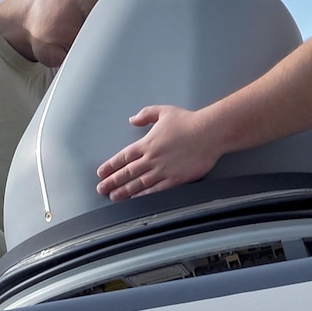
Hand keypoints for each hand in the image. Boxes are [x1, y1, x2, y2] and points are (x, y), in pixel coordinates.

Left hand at [95, 105, 222, 200]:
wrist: (210, 133)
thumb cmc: (189, 121)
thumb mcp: (164, 112)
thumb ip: (146, 115)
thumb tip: (132, 119)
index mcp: (147, 143)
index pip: (123, 157)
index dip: (111, 166)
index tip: (101, 173)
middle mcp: (152, 158)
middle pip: (127, 172)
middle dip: (112, 182)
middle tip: (101, 189)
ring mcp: (163, 170)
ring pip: (139, 183)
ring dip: (124, 191)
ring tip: (114, 197)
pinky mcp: (176, 179)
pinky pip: (156, 189)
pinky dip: (144, 195)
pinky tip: (136, 199)